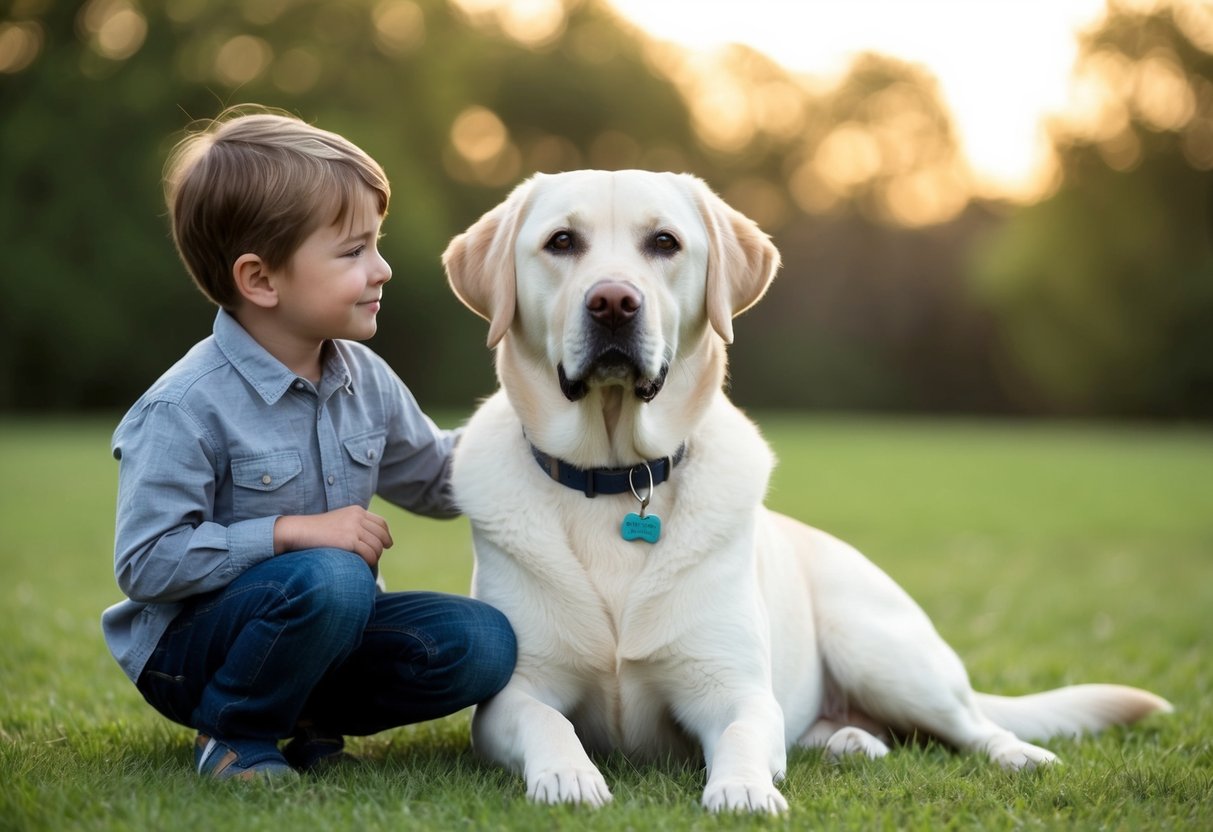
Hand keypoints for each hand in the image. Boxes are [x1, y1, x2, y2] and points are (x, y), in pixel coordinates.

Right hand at [273, 506, 393, 568]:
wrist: (300, 531)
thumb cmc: (317, 530)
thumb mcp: (339, 521)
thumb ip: (354, 525)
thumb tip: (369, 539)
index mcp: (357, 511)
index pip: (381, 523)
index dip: (386, 535)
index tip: (387, 544)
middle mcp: (358, 517)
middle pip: (382, 535)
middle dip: (382, 547)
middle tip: (377, 556)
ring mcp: (354, 528)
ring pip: (377, 546)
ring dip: (375, 556)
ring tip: (367, 562)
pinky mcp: (349, 540)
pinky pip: (369, 554)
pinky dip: (370, 561)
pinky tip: (364, 564)